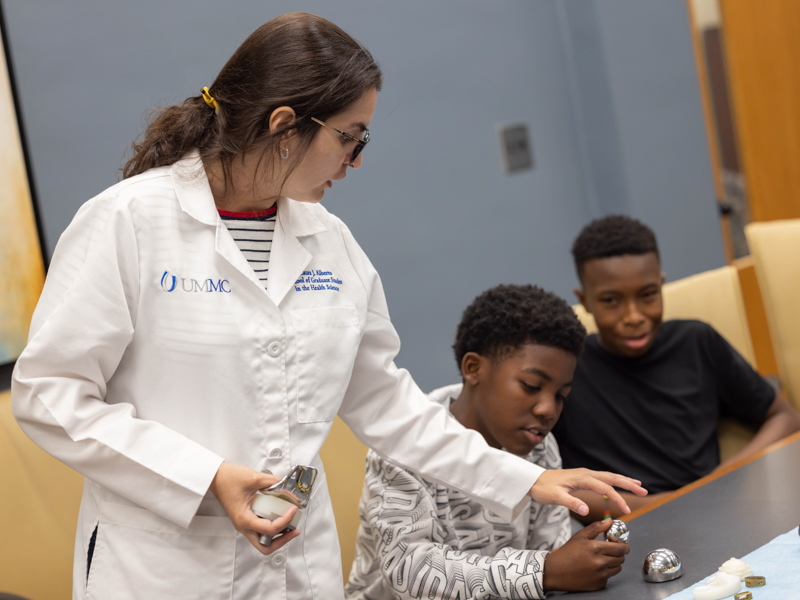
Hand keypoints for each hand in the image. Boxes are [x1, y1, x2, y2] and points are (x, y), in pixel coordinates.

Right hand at [209, 462, 300, 554]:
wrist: (215, 477)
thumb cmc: (228, 478)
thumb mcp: (255, 478)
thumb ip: (274, 483)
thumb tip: (289, 489)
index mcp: (244, 519)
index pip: (270, 529)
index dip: (286, 521)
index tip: (294, 509)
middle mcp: (243, 526)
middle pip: (265, 546)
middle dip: (282, 541)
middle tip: (294, 530)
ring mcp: (243, 524)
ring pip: (262, 541)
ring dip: (278, 537)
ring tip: (290, 526)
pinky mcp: (245, 519)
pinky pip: (260, 531)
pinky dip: (272, 529)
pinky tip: (280, 517)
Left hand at [529, 468, 647, 516]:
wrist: (533, 480)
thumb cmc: (543, 488)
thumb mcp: (555, 497)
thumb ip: (571, 503)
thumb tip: (586, 510)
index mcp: (582, 478)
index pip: (605, 488)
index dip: (617, 498)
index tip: (627, 509)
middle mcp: (585, 473)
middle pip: (611, 477)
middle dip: (628, 484)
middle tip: (644, 491)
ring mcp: (585, 474)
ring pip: (608, 476)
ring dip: (624, 481)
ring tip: (638, 485)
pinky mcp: (583, 478)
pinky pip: (602, 478)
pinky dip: (614, 481)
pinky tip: (618, 484)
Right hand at [542, 520, 628, 591]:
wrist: (555, 571)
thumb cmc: (567, 553)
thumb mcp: (580, 537)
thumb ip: (596, 528)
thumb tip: (609, 520)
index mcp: (596, 548)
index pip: (621, 548)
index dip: (623, 546)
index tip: (620, 544)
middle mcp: (600, 563)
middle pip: (621, 559)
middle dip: (618, 554)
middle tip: (610, 551)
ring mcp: (600, 575)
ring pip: (617, 568)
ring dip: (613, 563)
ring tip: (601, 560)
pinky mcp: (598, 585)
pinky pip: (609, 577)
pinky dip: (605, 573)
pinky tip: (594, 569)